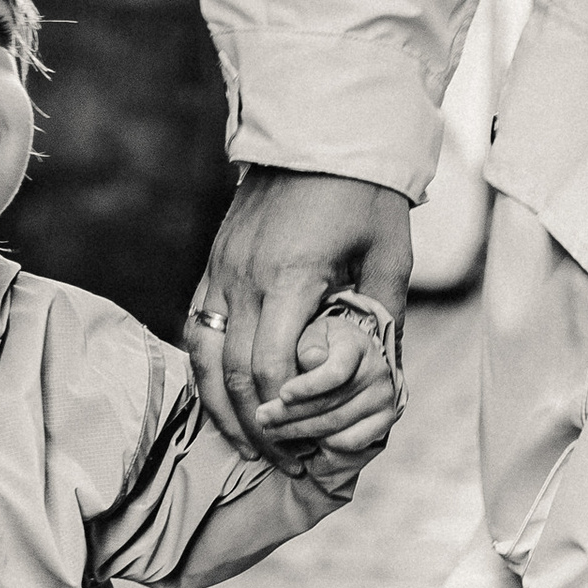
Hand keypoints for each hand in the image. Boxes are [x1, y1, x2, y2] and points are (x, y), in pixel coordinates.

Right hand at [187, 168, 411, 467]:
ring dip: (222, 407)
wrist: (322, 128)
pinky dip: (207, 373)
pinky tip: (225, 398)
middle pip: (236, 374)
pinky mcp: (212, 264)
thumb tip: (384, 375)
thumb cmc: (366, 192)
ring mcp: (221, 269)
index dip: (287, 415)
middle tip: (282, 459)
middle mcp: (246, 277)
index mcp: (292, 277)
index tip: (308, 444)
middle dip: (257, 426)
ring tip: (248, 441)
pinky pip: (197, 331)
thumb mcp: (390, 254)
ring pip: (205, 358)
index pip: (274, 368)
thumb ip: (383, 316)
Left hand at [259, 301, 401, 476]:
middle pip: (329, 405)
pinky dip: (323, 448)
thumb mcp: (310, 336)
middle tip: (261, 419)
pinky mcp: (383, 422)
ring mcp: (383, 399)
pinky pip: (350, 444)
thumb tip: (310, 359)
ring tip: (272, 433)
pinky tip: (301, 443)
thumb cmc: (320, 347)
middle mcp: (377, 372)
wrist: (349, 360)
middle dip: (289, 415)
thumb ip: (308, 345)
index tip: (281, 394)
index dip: (306, 387)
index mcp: (357, 344)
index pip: (335, 372)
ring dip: (298, 434)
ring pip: (334, 428)